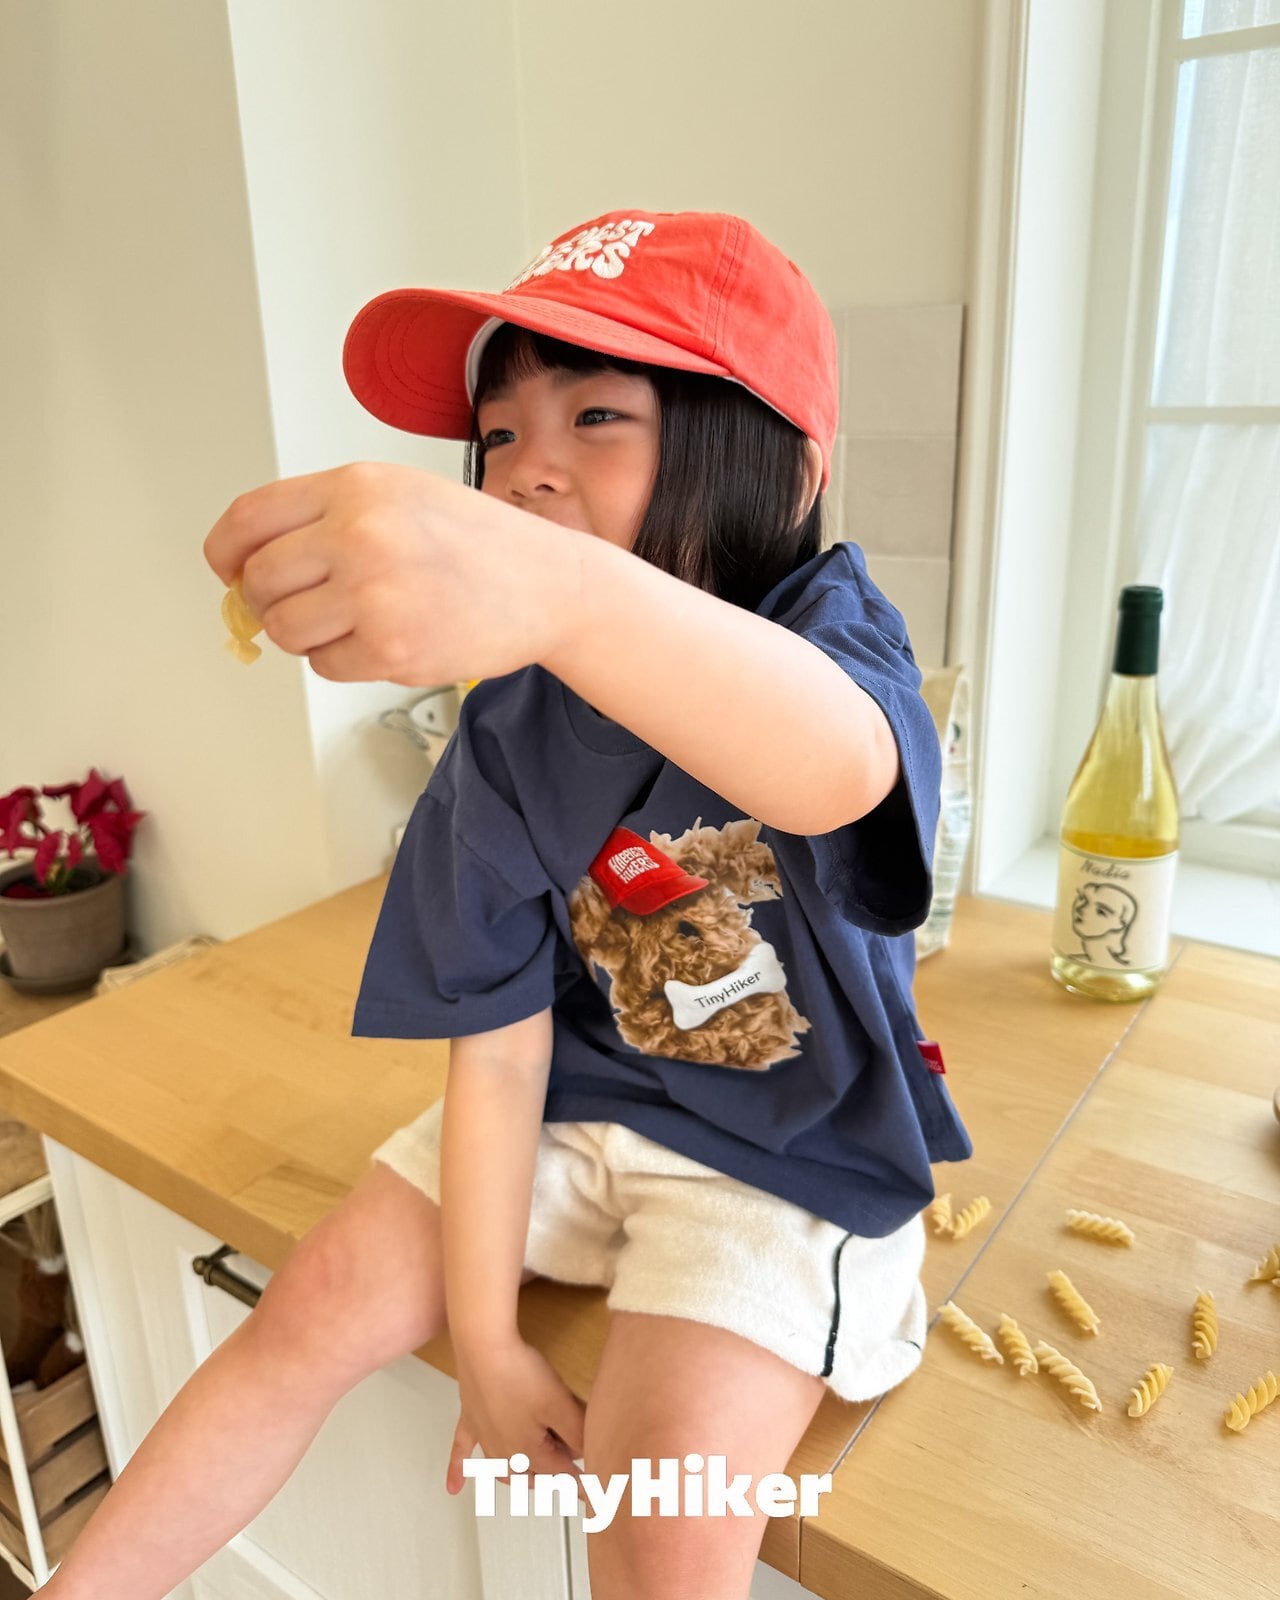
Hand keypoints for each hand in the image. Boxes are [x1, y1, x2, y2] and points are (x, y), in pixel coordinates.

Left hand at [203, 462, 580, 685]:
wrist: (549, 585)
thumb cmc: (478, 542)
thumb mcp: (400, 494)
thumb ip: (326, 515)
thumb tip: (249, 564)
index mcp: (355, 488)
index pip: (247, 521)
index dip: (226, 554)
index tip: (231, 572)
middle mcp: (358, 535)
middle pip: (258, 582)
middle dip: (268, 601)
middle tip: (305, 603)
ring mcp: (374, 595)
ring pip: (284, 630)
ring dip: (306, 633)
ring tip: (352, 619)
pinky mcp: (391, 649)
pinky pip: (326, 665)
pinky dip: (344, 659)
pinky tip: (385, 637)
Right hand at [446, 1337, 586, 1501]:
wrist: (483, 1348)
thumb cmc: (522, 1374)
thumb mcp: (560, 1403)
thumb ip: (576, 1433)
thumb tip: (586, 1454)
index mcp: (528, 1451)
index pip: (559, 1472)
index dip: (579, 1479)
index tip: (596, 1492)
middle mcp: (504, 1452)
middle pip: (532, 1476)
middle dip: (551, 1480)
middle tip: (569, 1477)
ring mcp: (483, 1437)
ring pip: (501, 1471)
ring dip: (518, 1479)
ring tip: (532, 1483)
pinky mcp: (469, 1419)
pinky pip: (461, 1451)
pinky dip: (457, 1470)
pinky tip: (453, 1488)